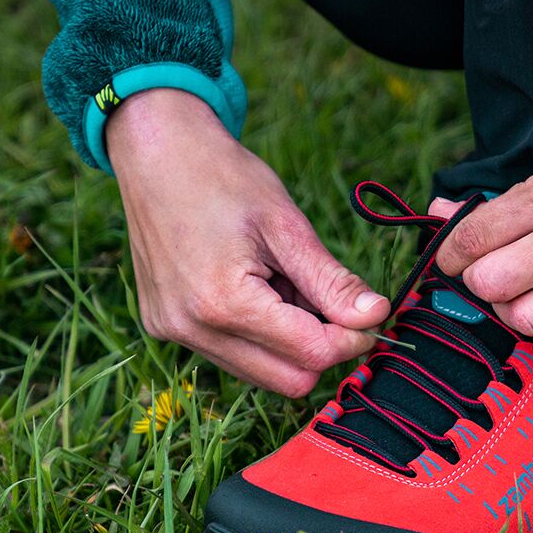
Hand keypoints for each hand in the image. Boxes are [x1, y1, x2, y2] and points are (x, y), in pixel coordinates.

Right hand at [108, 89, 388, 396]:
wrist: (155, 150)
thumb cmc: (223, 177)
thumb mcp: (288, 225)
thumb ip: (332, 281)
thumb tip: (377, 317)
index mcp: (223, 303)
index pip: (311, 355)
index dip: (352, 340)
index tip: (370, 315)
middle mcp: (192, 329)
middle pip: (289, 381)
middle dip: (323, 348)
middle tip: (330, 301)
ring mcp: (174, 333)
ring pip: (263, 374)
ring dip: (291, 343)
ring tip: (285, 285)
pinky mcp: (166, 328)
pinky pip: (233, 355)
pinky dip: (260, 335)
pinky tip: (256, 289)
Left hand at [434, 99, 532, 342]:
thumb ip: (508, 199)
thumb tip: (442, 216)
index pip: (479, 236)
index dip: (454, 254)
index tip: (456, 258)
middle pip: (496, 286)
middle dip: (482, 285)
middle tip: (494, 276)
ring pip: (531, 320)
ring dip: (519, 311)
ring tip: (532, 293)